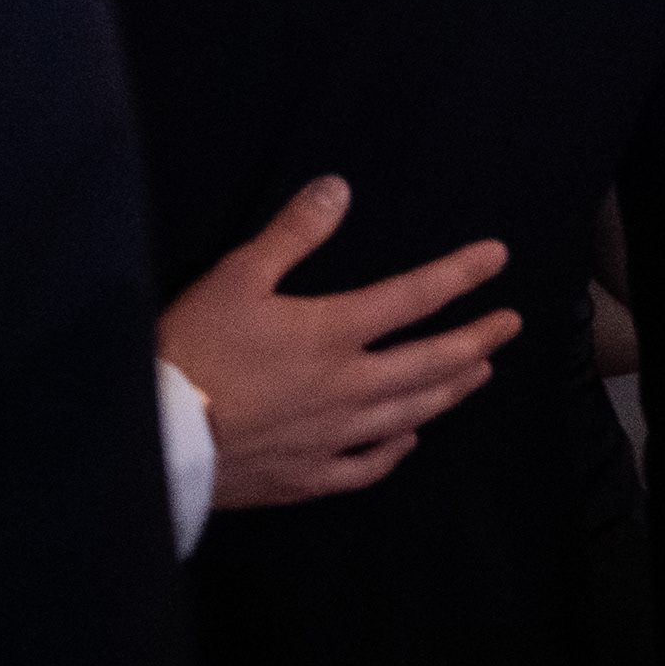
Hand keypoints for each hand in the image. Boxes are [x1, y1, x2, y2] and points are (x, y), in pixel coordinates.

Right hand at [158, 176, 522, 507]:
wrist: (155, 438)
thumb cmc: (194, 351)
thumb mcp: (237, 276)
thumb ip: (293, 233)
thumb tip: (339, 188)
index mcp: (334, 333)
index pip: (414, 297)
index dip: (459, 275)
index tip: (497, 258)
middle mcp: (347, 386)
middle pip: (428, 362)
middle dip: (475, 340)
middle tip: (509, 326)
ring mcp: (331, 437)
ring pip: (409, 413)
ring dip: (449, 390)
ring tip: (479, 373)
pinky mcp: (304, 477)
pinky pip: (363, 468)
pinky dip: (392, 453)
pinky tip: (408, 442)